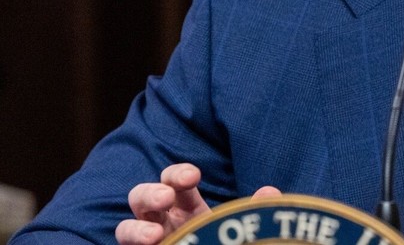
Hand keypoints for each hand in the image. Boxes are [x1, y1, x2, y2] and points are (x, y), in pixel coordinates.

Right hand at [116, 163, 280, 244]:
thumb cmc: (232, 239)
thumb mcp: (246, 227)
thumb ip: (257, 211)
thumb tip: (269, 192)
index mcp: (187, 207)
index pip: (175, 181)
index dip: (179, 174)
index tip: (193, 176)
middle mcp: (163, 222)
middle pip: (142, 197)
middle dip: (150, 193)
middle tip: (166, 198)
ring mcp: (151, 241)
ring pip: (126, 229)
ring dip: (135, 230)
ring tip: (154, 235)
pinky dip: (134, 244)